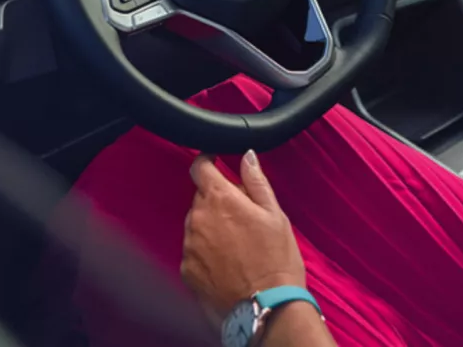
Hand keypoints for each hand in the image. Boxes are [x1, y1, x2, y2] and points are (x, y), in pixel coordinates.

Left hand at [182, 152, 305, 325]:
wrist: (266, 307)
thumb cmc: (276, 261)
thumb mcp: (274, 214)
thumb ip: (256, 181)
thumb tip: (247, 155)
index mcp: (220, 199)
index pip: (199, 167)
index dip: (207, 161)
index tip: (215, 162)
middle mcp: (199, 219)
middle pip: (201, 198)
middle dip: (217, 201)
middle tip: (242, 217)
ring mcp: (190, 246)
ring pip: (197, 225)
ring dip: (211, 227)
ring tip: (238, 245)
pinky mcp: (187, 270)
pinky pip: (193, 251)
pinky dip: (206, 252)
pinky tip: (227, 263)